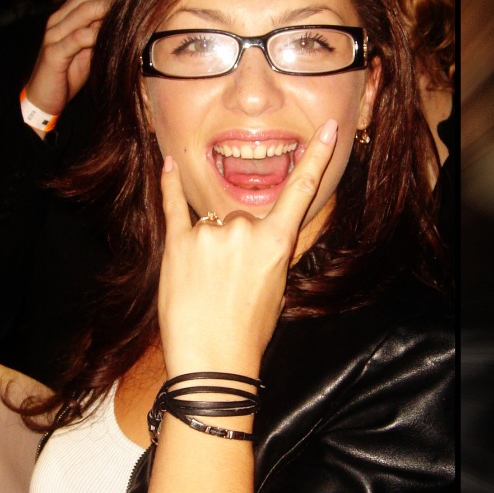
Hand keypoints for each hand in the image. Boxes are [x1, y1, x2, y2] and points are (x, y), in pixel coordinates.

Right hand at [24, 0, 131, 122]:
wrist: (44, 97)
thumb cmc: (70, 72)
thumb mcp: (91, 47)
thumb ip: (104, 30)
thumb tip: (132, 18)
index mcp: (69, 13)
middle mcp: (60, 18)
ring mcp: (56, 34)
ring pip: (83, 10)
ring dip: (108, 3)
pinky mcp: (54, 53)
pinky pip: (77, 38)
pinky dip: (95, 33)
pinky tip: (112, 30)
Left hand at [157, 120, 338, 378]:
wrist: (212, 362)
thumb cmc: (248, 332)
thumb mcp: (276, 290)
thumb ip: (271, 253)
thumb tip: (261, 236)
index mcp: (276, 242)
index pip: (301, 191)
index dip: (317, 157)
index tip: (327, 129)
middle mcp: (244, 229)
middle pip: (244, 218)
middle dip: (238, 244)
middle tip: (230, 285)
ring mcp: (209, 233)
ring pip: (214, 224)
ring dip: (211, 247)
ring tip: (207, 286)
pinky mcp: (177, 243)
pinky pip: (173, 206)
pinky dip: (168, 186)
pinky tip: (166, 163)